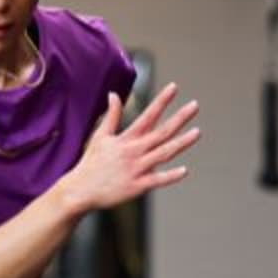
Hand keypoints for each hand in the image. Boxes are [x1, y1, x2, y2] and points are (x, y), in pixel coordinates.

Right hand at [63, 84, 199, 213]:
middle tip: (195, 105)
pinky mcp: (136, 186)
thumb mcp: (100, 136)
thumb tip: (113, 94)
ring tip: (197, 132)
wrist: (80, 190)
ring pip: (164, 153)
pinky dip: (170, 176)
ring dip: (181, 143)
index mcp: (126, 139)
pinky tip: (185, 170)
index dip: (161, 101)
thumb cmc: (91, 163)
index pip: (147, 115)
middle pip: (161, 132)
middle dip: (179, 118)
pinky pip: (157, 180)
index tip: (174, 87)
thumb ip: (111, 116)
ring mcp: (136, 169)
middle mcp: (134, 151)